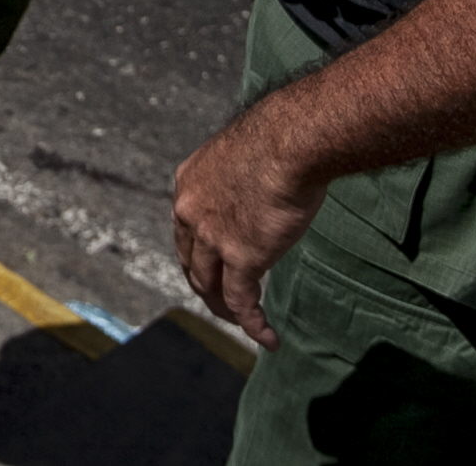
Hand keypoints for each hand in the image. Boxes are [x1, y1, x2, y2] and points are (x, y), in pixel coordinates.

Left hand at [171, 104, 325, 347]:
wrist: (290, 141)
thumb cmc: (281, 139)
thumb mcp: (245, 156)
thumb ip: (243, 178)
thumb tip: (263, 184)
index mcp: (188, 183)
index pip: (185, 228)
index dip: (199, 252)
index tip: (215, 264)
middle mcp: (190, 211)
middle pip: (191, 261)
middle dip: (206, 285)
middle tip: (224, 302)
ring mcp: (212, 237)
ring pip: (209, 287)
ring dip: (225, 310)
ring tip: (243, 323)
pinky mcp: (240, 257)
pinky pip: (241, 301)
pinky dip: (252, 324)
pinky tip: (267, 337)